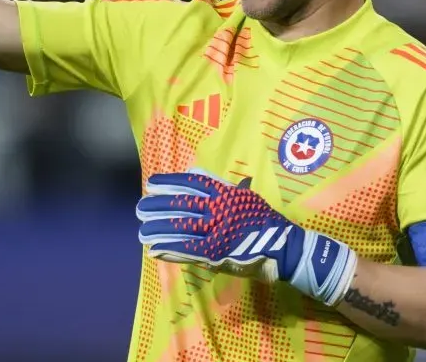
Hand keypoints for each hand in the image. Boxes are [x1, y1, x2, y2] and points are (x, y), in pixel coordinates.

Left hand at [136, 168, 356, 305]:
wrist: (285, 248)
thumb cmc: (264, 221)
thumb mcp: (244, 196)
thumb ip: (220, 185)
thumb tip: (193, 171)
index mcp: (226, 194)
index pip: (193, 183)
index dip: (170, 182)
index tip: (153, 182)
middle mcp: (220, 209)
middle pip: (182, 204)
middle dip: (158, 206)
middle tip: (140, 207)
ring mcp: (218, 231)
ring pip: (181, 227)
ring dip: (159, 229)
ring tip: (142, 230)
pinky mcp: (217, 253)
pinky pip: (188, 250)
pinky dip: (170, 249)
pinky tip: (154, 249)